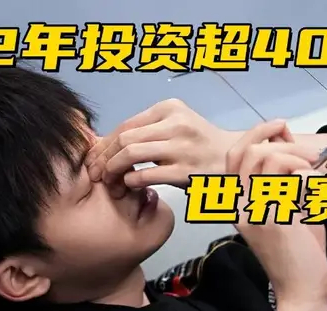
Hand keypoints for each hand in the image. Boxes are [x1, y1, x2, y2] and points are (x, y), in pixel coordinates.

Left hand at [85, 99, 239, 196]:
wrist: (232, 159)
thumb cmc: (199, 144)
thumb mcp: (176, 125)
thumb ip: (147, 130)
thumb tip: (104, 142)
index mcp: (169, 109)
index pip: (126, 124)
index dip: (104, 143)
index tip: (94, 157)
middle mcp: (175, 123)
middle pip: (124, 138)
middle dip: (104, 157)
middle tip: (96, 172)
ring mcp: (181, 147)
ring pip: (131, 153)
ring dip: (113, 169)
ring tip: (109, 180)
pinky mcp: (184, 171)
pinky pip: (145, 175)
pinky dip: (131, 181)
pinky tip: (129, 186)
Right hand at [227, 120, 326, 308]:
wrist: (301, 287)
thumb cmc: (299, 251)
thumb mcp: (287, 209)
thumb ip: (284, 180)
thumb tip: (289, 148)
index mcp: (239, 203)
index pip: (234, 157)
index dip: (256, 135)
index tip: (280, 128)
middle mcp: (240, 206)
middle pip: (245, 152)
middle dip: (277, 139)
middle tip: (303, 148)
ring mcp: (254, 211)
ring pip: (265, 158)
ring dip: (295, 156)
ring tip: (313, 171)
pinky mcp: (273, 218)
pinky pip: (288, 178)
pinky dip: (306, 175)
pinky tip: (316, 189)